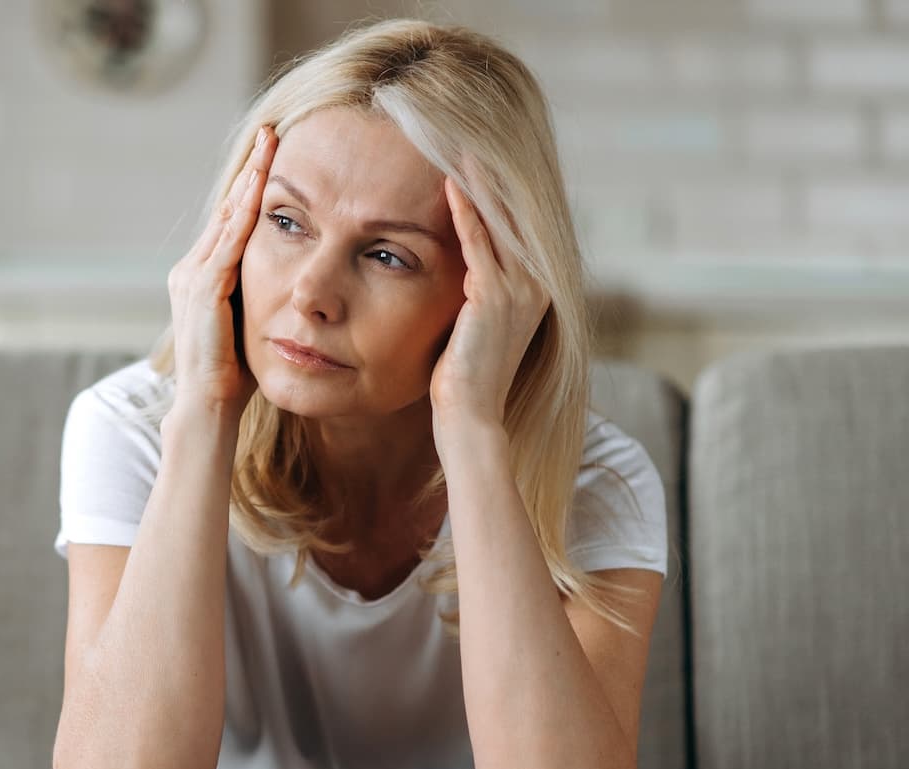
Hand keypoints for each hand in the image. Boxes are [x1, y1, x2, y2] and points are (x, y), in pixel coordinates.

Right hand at [165, 124, 276, 418]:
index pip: (230, 220)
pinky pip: (228, 244)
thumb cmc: (236, 376)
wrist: (208, 408)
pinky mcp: (203, 291)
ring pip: (226, 218)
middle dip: (251, 169)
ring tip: (269, 146)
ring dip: (249, 180)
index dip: (251, 186)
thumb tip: (297, 280)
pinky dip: (245, 213)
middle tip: (271, 131)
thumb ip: (265, 296)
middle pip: (226, 208)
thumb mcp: (253, 323)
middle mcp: (190, 269)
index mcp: (202, 276)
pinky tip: (262, 188)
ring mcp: (192, 278)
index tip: (274, 153)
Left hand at [430, 158, 550, 436]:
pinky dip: (465, 210)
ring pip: (498, 220)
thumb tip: (466, 269)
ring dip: (478, 180)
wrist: (470, 416)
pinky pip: (478, 242)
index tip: (476, 153)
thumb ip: (479, 291)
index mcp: (536, 288)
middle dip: (491, 173)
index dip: (499, 188)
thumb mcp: (477, 325)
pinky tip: (451, 181)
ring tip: (460, 143)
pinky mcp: (494, 296)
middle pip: (513, 213)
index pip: (516, 224)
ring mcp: (520, 289)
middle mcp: (536, 283)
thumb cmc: (464, 377)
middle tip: (470, 133)